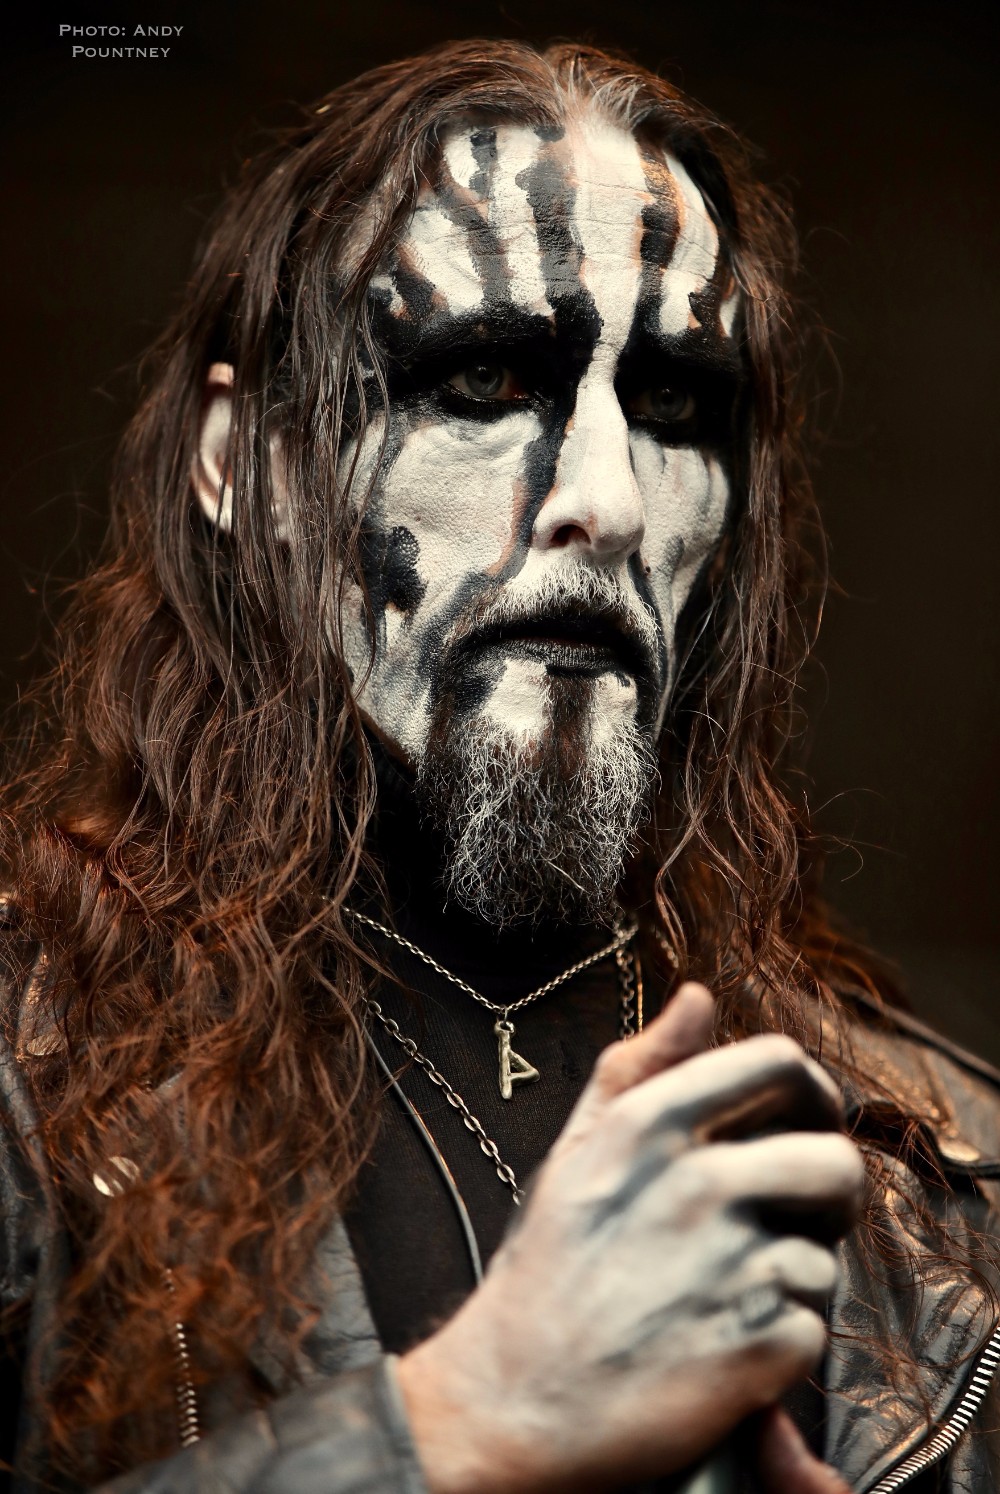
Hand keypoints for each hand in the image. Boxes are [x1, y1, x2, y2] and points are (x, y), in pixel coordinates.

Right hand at [397, 983, 863, 1493]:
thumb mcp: (579, 1149)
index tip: (800, 1122)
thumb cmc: (548, 1267)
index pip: (780, 1062)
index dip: (809, 1090)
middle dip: (823, 1195)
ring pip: (827, 1252)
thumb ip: (641, 1065)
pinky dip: (779, 1345)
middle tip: (786, 1220)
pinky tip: (725, 1345)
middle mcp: (697, 1184)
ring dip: (796, 1274)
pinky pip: (813, 1328)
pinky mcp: (758, 1347)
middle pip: (834, 1159)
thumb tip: (698, 996)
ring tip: (742, 1287)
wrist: (513, 1400)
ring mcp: (729, 1267)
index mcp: (652, 1125)